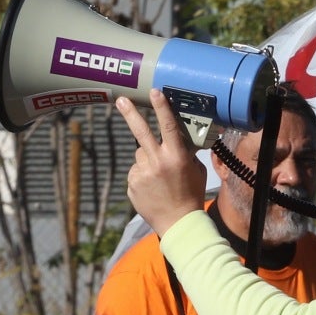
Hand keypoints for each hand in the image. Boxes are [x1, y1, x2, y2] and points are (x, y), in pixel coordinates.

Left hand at [119, 91, 209, 236]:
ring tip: (159, 178)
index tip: (154, 92)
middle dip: (130, 113)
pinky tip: (152, 187)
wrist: (178, 222)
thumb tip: (175, 138)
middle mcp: (157, 162)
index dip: (161, 107)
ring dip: (147, 159)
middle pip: (141, 132)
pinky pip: (135, 171)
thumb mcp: (195, 169)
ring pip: (139, 154)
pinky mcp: (132, 183)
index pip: (168, 126)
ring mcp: (142, 173)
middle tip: (120, 100)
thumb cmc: (190, 194)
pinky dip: (142, 175)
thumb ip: (183, 152)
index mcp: (176, 156)